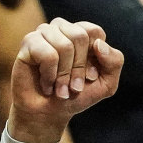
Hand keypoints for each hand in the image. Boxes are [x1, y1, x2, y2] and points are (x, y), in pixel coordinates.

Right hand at [10, 18, 122, 142]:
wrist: (49, 113)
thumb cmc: (76, 95)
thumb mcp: (107, 83)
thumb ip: (114, 62)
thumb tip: (99, 44)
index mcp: (82, 34)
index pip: (94, 31)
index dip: (94, 58)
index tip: (89, 77)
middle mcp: (62, 29)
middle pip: (79, 36)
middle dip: (79, 68)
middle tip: (74, 86)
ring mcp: (44, 33)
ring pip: (64, 45)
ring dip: (64, 74)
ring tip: (60, 88)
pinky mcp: (29, 43)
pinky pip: (47, 54)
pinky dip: (50, 74)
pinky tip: (46, 83)